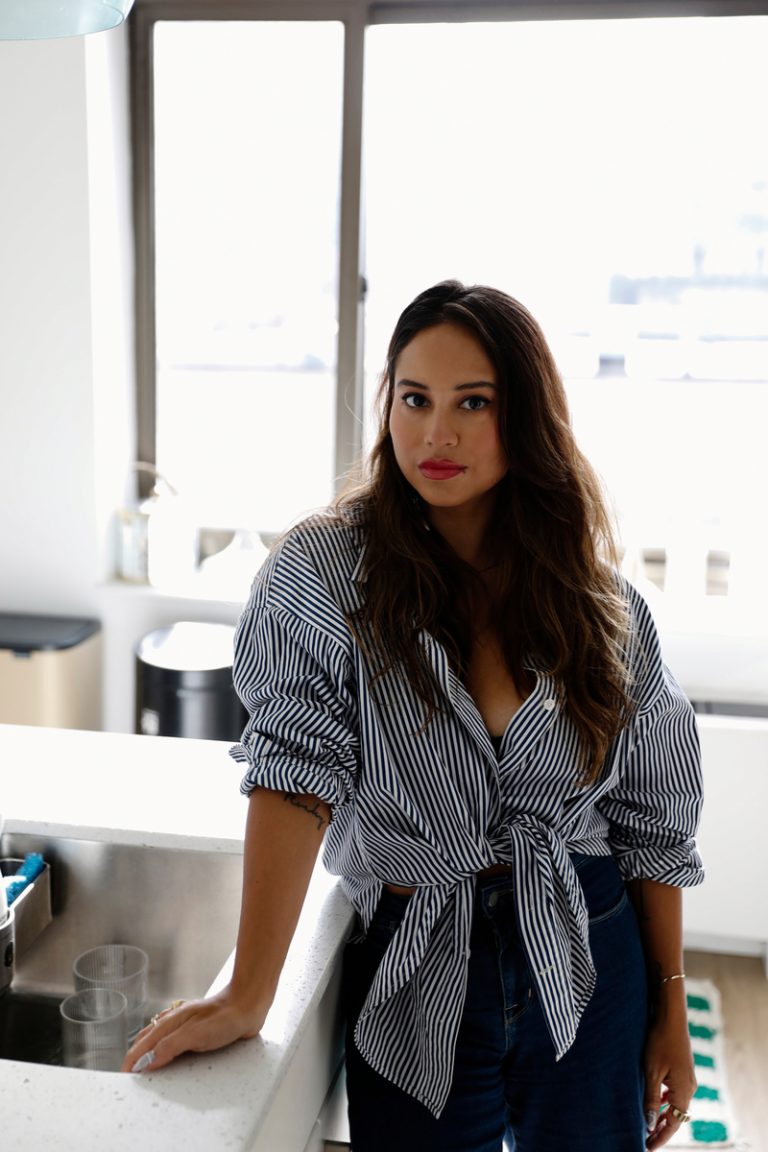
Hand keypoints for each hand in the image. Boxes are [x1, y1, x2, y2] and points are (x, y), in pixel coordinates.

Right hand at [120, 987, 267, 1073]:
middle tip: (130, 1077)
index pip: (142, 1044)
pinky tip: (168, 1058)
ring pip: (158, 1040)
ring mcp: (185, 1025)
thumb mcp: (195, 1034)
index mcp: (170, 1022)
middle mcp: (174, 1022)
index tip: (125, 1077)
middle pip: (146, 1041)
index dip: (132, 1061)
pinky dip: (163, 1051)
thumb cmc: (225, 1017)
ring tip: (142, 1070)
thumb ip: (170, 1046)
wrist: (248, 1004)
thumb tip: (147, 1061)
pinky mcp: (197, 1031)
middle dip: (135, 1058)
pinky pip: (173, 1042)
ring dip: (148, 1053)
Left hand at [643, 1003, 695, 1148]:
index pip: (673, 1123)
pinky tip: (654, 1101)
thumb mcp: (652, 1072)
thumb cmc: (659, 1042)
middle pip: (675, 1116)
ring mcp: (687, 1078)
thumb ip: (651, 1099)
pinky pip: (674, 1092)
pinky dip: (664, 1101)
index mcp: (684, 1091)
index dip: (660, 1137)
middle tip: (645, 1140)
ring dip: (662, 1115)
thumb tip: (650, 1124)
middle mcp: (689, 1087)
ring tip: (647, 1124)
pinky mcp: (682, 1070)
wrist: (670, 1016)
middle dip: (661, 1128)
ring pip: (674, 1104)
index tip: (648, 1147)